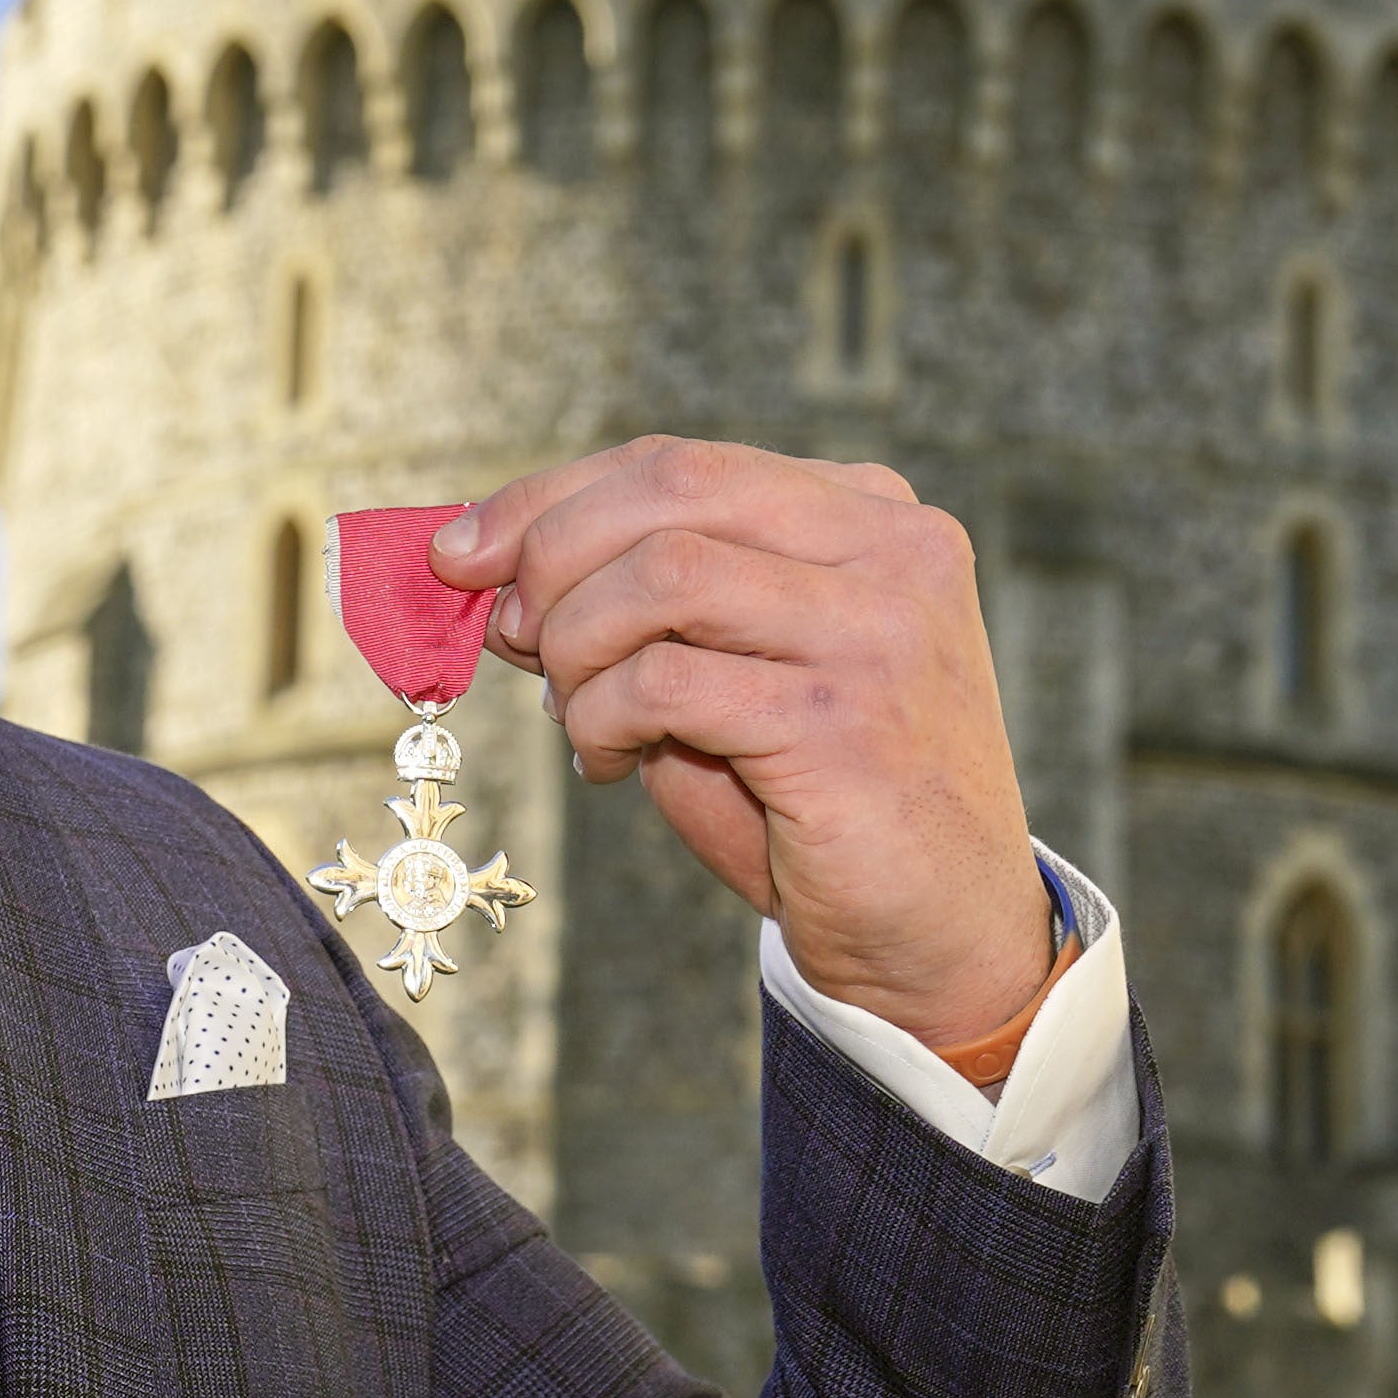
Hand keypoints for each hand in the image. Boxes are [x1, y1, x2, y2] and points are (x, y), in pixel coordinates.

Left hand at [435, 439, 1052, 1055]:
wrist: (935, 934)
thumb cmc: (817, 802)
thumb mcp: (723, 675)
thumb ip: (638, 608)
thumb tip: (489, 567)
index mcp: (868, 515)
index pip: (682, 463)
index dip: (552, 497)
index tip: (461, 549)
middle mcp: (890, 551)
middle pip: (672, 490)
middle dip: (552, 556)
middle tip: (510, 637)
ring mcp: (879, 631)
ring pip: (664, 575)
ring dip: (578, 646)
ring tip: (575, 714)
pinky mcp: (844, 721)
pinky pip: (668, 680)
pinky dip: (601, 717)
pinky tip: (606, 761)